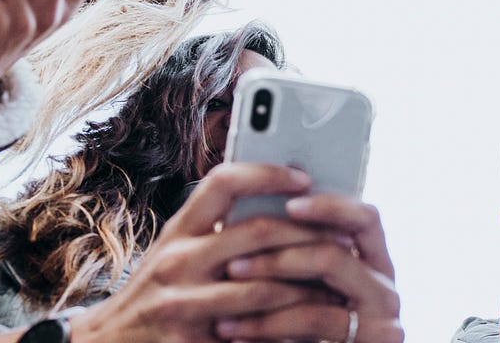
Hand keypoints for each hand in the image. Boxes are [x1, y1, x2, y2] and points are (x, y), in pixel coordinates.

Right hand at [67, 163, 334, 342]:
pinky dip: (287, 332)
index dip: (268, 173)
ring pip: (264, 288)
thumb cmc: (155, 294)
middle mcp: (176, 262)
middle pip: (257, 233)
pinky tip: (311, 331)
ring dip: (308, 288)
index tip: (305, 176)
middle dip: (309, 235)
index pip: (223, 182)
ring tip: (337, 287)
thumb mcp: (175, 253)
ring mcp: (182, 305)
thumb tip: (282, 202)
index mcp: (177, 232)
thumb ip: (215, 229)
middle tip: (344, 239)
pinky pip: (253, 336)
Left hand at [216, 195, 403, 341]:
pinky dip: (270, 322)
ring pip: (330, 278)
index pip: (365, 217)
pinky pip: (318, 319)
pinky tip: (235, 330)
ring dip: (271, 277)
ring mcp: (385, 316)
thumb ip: (295, 258)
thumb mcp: (304, 294)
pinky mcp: (375, 341)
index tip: (288, 202)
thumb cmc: (306, 339)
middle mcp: (386, 285)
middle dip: (281, 247)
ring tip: (229, 281)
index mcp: (374, 264)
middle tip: (234, 256)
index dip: (330, 205)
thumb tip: (250, 213)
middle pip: (340, 246)